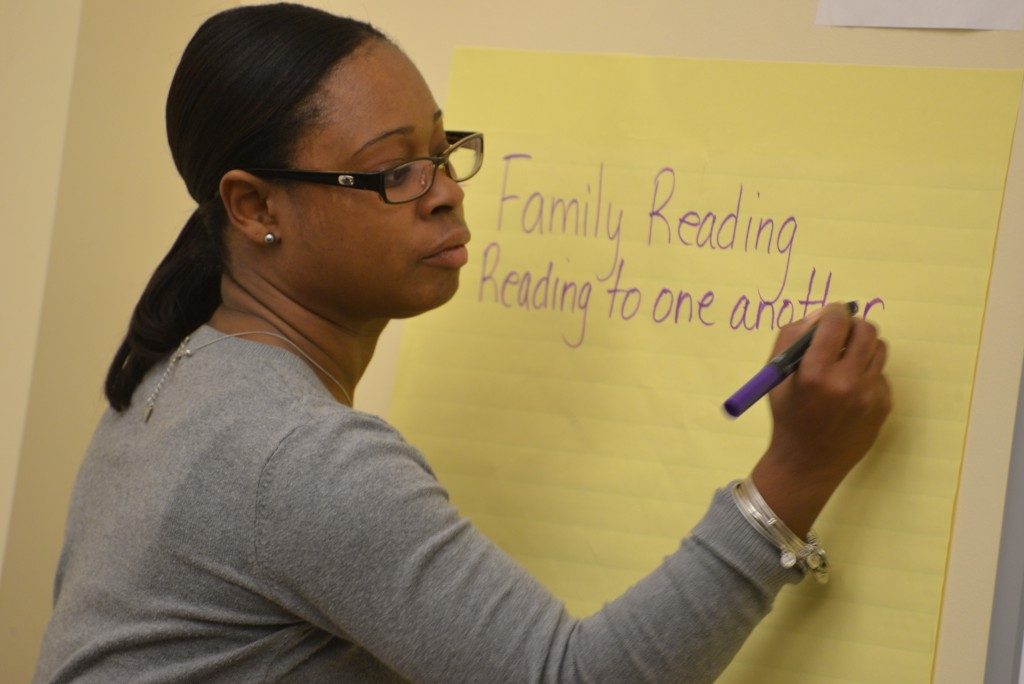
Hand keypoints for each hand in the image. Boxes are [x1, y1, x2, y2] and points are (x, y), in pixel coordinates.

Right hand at [750, 302, 891, 536]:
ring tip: (846, 363)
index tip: (830, 315)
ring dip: (863, 348)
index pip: (836, 321)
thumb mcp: (776, 376)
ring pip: (879, 348)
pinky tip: (851, 392)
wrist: (807, 464)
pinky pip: (881, 374)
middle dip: (852, 326)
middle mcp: (846, 382)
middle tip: (841, 335)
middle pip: (866, 330)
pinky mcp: (884, 405)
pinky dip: (867, 375)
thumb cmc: (788, 416)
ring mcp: (870, 395)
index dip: (833, 312)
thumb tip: (820, 316)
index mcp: (814, 373)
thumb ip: (792, 338)